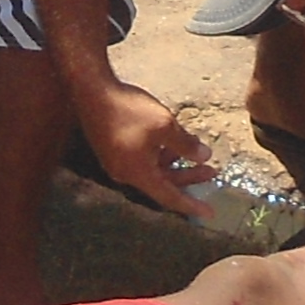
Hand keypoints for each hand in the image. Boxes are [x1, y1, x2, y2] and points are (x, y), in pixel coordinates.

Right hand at [77, 77, 213, 216]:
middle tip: (212, 172)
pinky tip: (173, 142)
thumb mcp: (165, 126)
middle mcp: (126, 174)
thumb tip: (204, 157)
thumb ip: (186, 145)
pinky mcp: (113, 151)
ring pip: (153, 171)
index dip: (191, 204)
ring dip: (176, 164)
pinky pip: (142, 162)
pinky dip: (160, 156)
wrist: (93, 92)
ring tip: (196, 152)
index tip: (209, 212)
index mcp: (138, 174)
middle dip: (188, 177)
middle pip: (163, 184)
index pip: (169, 197)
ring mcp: (118, 163)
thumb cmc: (129, 110)